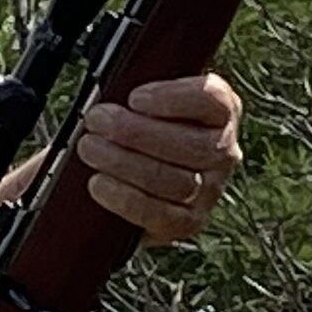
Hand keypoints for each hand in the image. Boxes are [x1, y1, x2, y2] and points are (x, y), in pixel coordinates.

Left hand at [73, 70, 243, 244]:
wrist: (126, 180)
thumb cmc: (135, 131)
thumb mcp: (142, 102)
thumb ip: (140, 89)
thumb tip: (116, 87)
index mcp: (218, 112)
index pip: (212, 99)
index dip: (174, 99)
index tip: (135, 98)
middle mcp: (222, 151)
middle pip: (191, 145)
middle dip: (137, 132)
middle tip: (97, 121)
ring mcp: (208, 191)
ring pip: (175, 180)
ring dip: (125, 163)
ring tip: (90, 148)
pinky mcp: (187, 223)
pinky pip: (160, 215)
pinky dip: (125, 198)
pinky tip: (99, 183)